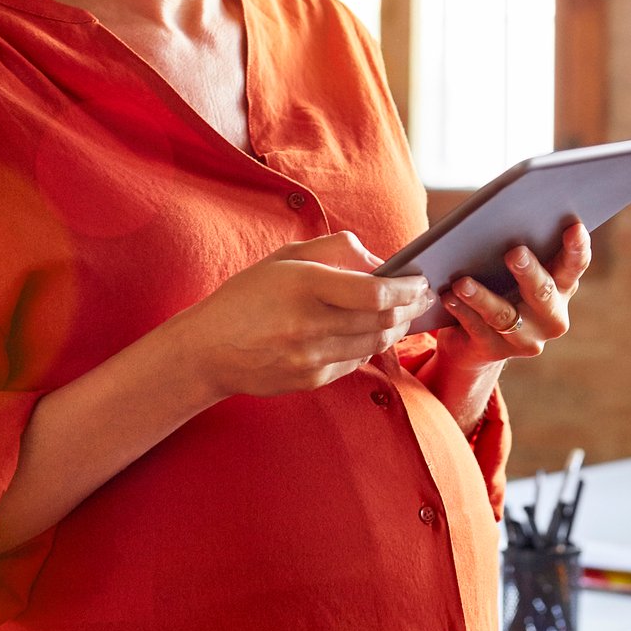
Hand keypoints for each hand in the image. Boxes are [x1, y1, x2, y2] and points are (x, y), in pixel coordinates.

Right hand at [167, 231, 433, 400]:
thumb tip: (381, 262)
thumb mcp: (285, 257)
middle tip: (422, 297)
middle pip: (383, 321)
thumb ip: (336, 250)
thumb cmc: (248, 296)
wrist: (208, 350)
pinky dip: (370, 346)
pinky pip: (356, 362)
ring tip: (405, 314)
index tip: (420, 280)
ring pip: (375, 344)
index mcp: (303, 285)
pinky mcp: (311, 380)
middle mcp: (309, 324)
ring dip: (397, 328)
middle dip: (410, 308)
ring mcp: (310, 357)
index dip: (405, 289)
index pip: (374, 294)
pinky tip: (372, 334)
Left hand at [434, 220, 590, 368]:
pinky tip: (449, 298)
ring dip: (482, 297)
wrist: (475, 339)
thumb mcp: (511, 269)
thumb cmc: (498, 285)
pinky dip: (463, 312)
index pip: (574, 266)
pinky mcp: (497, 351)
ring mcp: (526, 338)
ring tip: (462, 282)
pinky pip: (479, 330)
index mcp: (562, 287)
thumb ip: (519, 248)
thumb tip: (501, 216)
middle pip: (542, 292)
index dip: (577, 248)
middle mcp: (551, 316)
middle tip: (515, 252)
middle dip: (529, 272)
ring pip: (504, 315)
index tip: (574, 227)